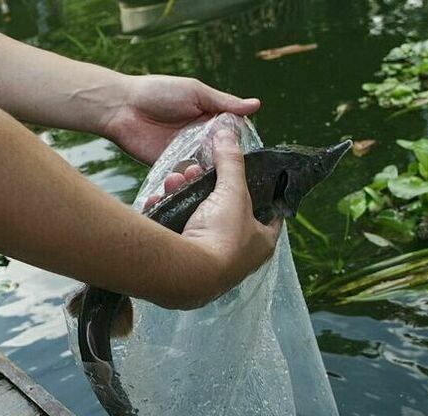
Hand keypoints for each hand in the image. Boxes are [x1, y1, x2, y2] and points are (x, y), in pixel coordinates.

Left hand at [100, 75, 260, 164]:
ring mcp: (185, 155)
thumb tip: (256, 105)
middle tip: (230, 171)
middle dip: (225, 164)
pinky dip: (191, 180)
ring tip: (211, 176)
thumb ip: (224, 102)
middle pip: (220, 156)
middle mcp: (199, 139)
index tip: (246, 155)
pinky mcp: (170, 168)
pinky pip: (185, 178)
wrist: (121, 107)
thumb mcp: (196, 93)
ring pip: (205, 169)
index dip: (239, 145)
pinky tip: (198, 184)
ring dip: (209, 173)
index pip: (232, 136)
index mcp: (209, 119)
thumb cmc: (158, 92)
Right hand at [174, 130, 281, 305]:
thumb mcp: (232, 191)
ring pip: (198, 222)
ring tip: (173, 181)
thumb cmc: (222, 235)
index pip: (271, 216)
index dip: (263, 195)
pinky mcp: (185, 269)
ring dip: (182, 199)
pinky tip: (157, 201)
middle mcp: (240, 259)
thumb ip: (231, 161)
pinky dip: (166, 217)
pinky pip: (176, 235)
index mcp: (262, 243)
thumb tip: (229, 130)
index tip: (251, 178)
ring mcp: (211, 266)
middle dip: (208, 190)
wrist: (188, 273)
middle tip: (194, 172)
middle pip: (226, 214)